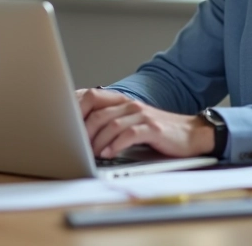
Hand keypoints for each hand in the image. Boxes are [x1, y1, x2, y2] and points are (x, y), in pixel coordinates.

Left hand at [75, 88, 213, 158]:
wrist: (190, 134)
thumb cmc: (156, 131)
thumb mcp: (129, 122)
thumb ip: (107, 121)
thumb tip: (77, 131)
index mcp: (120, 101)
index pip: (90, 96)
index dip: (72, 109)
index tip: (61, 124)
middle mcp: (129, 104)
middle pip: (96, 112)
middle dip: (82, 131)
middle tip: (74, 147)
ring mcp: (142, 115)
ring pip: (110, 124)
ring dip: (96, 141)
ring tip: (89, 154)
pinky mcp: (153, 128)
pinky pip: (129, 134)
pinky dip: (115, 145)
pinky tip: (109, 154)